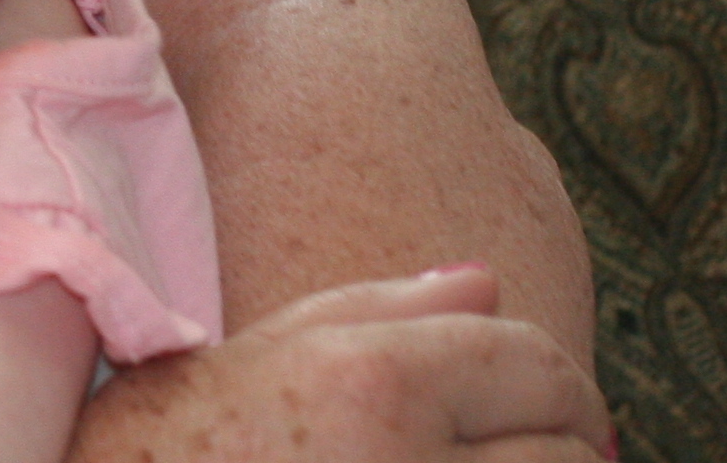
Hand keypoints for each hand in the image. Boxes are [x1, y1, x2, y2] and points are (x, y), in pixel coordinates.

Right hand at [76, 267, 613, 462]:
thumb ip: (373, 313)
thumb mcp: (244, 359)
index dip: (552, 384)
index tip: (540, 407)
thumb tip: (487, 280)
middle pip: (572, 453)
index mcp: (368, 383)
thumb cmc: (154, 449)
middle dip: (553, 449)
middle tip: (493, 453)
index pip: (535, 362)